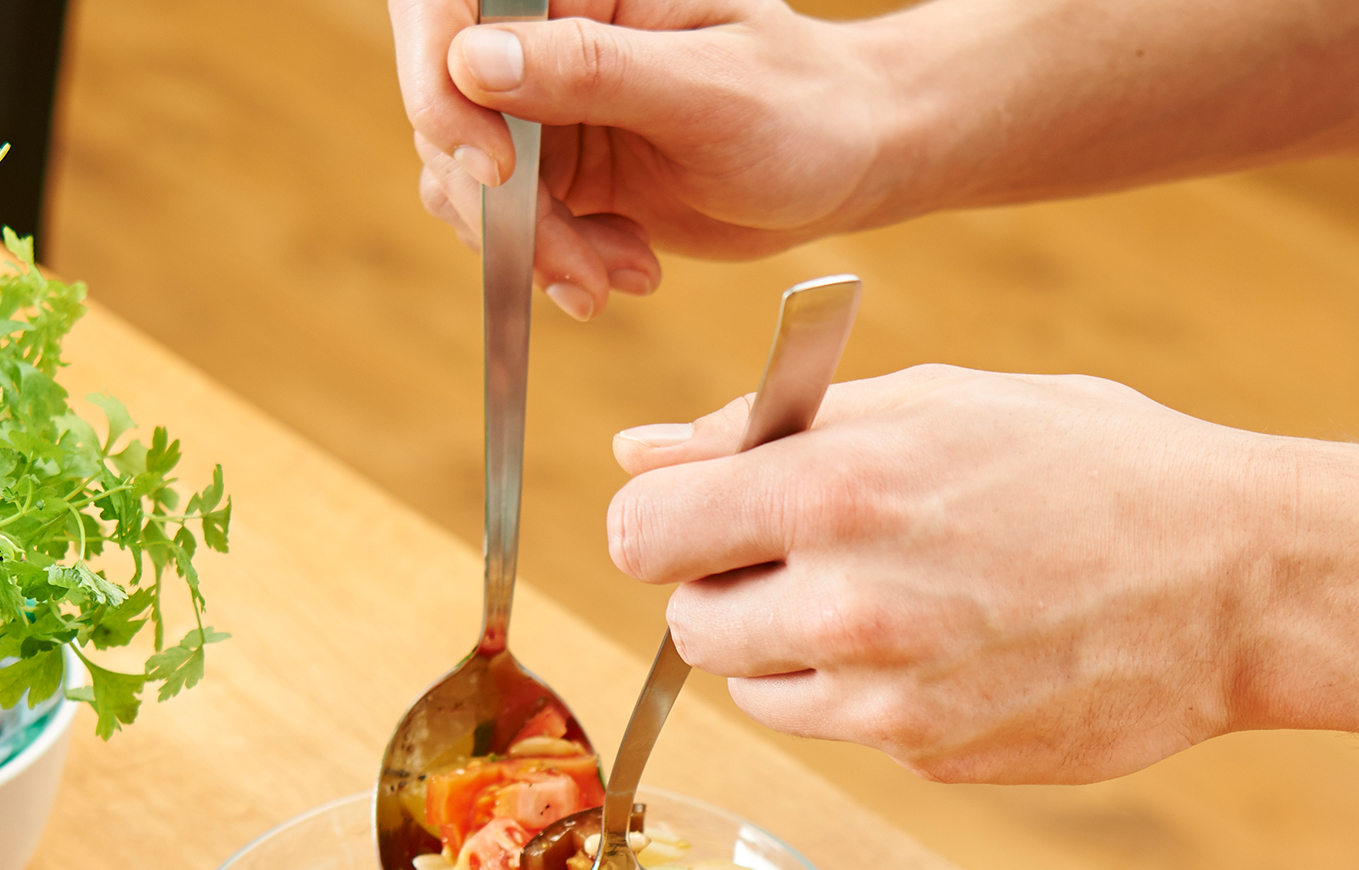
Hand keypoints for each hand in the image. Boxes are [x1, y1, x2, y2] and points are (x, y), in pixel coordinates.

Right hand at [388, 0, 889, 318]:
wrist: (841, 163)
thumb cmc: (797, 106)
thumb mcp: (707, 89)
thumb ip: (592, 72)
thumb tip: (472, 63)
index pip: (451, 7)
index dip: (440, 86)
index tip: (493, 173)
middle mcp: (546, 32)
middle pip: (450, 106)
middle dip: (498, 206)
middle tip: (572, 269)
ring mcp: (546, 104)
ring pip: (473, 178)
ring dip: (535, 247)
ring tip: (620, 276)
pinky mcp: (562, 170)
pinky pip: (515, 224)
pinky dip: (561, 262)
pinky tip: (632, 269)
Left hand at [604, 367, 1279, 781]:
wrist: (1235, 582)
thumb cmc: (1095, 466)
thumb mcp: (934, 403)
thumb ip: (766, 430)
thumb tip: (636, 458)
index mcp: (834, 493)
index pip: (642, 536)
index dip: (667, 522)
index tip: (707, 517)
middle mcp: (847, 611)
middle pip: (688, 627)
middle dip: (730, 590)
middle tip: (814, 556)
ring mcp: (891, 706)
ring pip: (759, 692)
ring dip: (793, 652)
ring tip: (898, 600)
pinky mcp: (934, 763)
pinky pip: (849, 734)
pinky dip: (873, 699)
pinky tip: (959, 648)